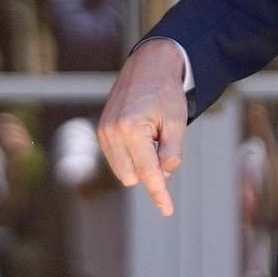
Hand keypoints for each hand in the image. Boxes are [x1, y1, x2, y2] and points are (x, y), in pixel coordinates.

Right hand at [96, 39, 187, 216]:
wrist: (148, 66)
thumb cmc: (166, 92)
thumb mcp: (177, 122)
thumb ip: (171, 152)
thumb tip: (163, 176)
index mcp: (131, 129)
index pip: (148, 172)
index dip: (160, 193)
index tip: (167, 210)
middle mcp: (112, 132)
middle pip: (134, 177)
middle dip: (152, 171)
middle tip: (164, 144)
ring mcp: (103, 132)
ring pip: (124, 171)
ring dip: (141, 163)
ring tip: (152, 135)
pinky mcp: (101, 131)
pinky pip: (117, 160)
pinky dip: (132, 156)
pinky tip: (141, 134)